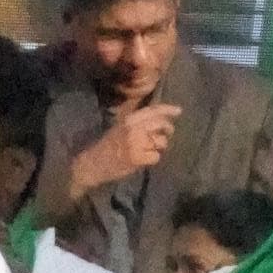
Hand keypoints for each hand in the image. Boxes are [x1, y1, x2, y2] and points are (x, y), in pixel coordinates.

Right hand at [66, 97, 181, 198]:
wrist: (93, 163)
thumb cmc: (108, 145)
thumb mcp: (121, 127)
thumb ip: (139, 122)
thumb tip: (160, 118)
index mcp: (130, 119)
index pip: (153, 110)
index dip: (168, 109)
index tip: (179, 111)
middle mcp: (134, 128)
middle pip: (161, 125)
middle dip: (168, 130)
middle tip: (167, 135)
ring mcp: (136, 143)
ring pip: (161, 142)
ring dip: (159, 147)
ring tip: (149, 150)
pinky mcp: (137, 158)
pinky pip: (156, 156)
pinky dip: (153, 159)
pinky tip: (144, 160)